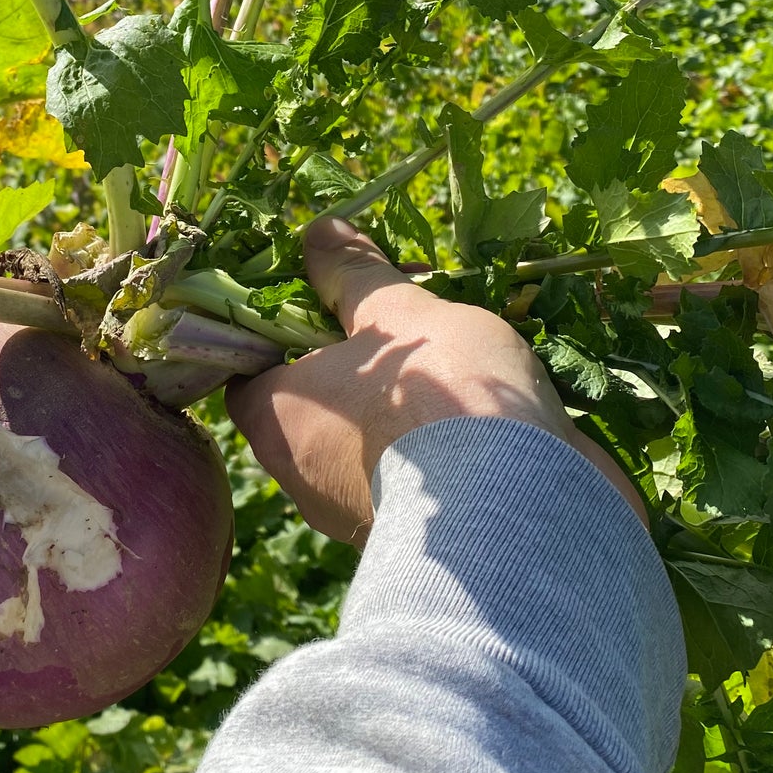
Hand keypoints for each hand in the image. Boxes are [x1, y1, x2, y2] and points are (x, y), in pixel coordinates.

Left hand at [226, 217, 645, 544]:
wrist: (527, 509)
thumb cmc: (439, 396)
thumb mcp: (396, 312)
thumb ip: (353, 274)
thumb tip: (316, 233)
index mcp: (277, 422)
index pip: (245, 377)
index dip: (275, 338)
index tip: (317, 304)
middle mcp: (304, 480)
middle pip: (309, 408)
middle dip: (348, 367)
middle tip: (392, 321)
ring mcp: (357, 515)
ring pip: (363, 445)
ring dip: (395, 408)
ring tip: (445, 358)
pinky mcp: (415, 539)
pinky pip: (410, 481)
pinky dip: (431, 448)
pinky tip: (473, 412)